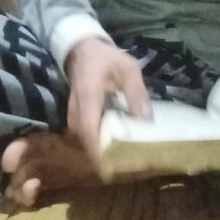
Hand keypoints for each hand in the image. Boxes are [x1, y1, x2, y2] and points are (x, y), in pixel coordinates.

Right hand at [65, 37, 151, 166]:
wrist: (82, 49)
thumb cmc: (107, 58)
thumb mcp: (128, 69)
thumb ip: (137, 93)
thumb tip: (146, 121)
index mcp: (89, 97)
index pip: (89, 130)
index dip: (99, 152)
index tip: (112, 170)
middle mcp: (76, 110)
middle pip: (85, 142)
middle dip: (103, 158)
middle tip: (126, 169)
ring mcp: (73, 115)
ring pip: (83, 141)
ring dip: (100, 152)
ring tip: (123, 162)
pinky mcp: (76, 117)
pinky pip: (85, 136)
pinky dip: (98, 143)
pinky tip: (116, 147)